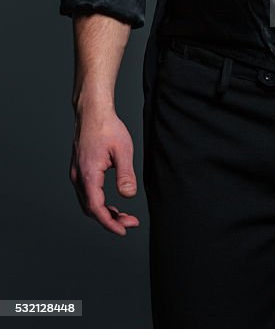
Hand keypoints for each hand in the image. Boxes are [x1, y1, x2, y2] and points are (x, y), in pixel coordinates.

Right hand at [69, 102, 139, 235]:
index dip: (109, 223)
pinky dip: (99, 202)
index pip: (96, 209)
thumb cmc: (107, 127)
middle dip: (110, 220)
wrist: (92, 111)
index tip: (123, 230)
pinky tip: (111, 202)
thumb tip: (128, 196)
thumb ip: (125, 174)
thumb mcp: (122, 150)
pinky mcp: (79, 170)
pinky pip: (87, 194)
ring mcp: (77, 174)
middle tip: (130, 222)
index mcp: (88, 175)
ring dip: (104, 212)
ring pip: (87, 202)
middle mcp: (78, 177)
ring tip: (123, 216)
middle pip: (91, 209)